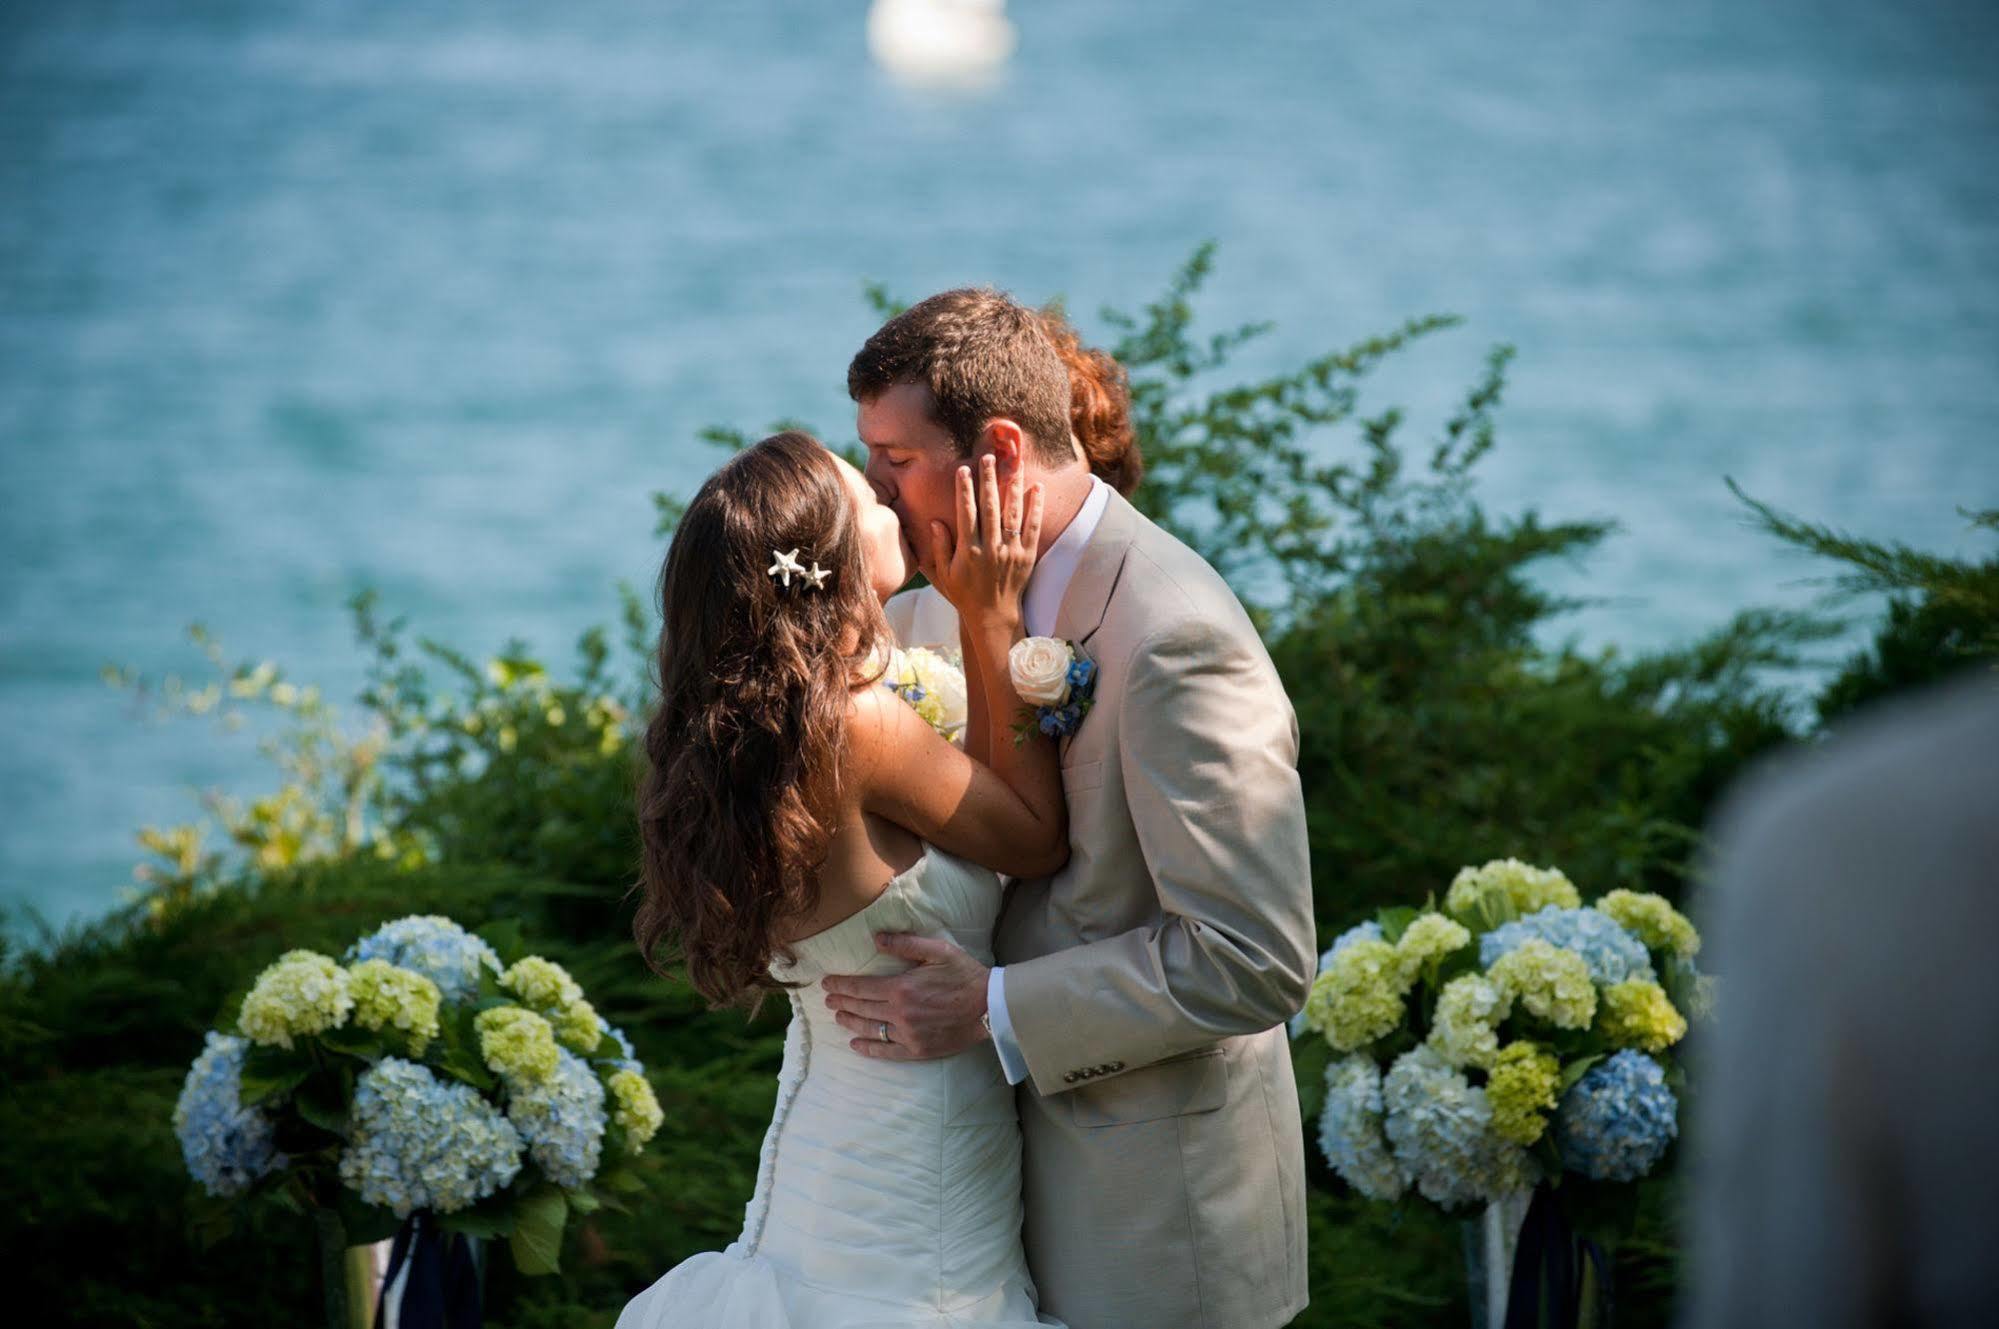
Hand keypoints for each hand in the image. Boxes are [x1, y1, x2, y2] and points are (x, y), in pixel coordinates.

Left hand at [820, 933, 991, 1060]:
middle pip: (862, 1008)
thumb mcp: (937, 950)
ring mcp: (908, 1035)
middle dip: (842, 1002)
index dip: (841, 985)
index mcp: (901, 989)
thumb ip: (905, 944)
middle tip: (828, 999)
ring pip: (870, 1029)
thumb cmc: (965, 975)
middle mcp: (900, 1014)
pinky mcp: (918, 1050)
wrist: (990, 1007)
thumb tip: (876, 938)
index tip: (827, 983)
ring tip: (838, 1016)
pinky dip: (868, 1048)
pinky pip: (886, 1051)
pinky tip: (855, 1044)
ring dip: (851, 1022)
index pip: (861, 988)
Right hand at [921, 454, 1041, 633]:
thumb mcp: (944, 574)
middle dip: (989, 480)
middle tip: (989, 457)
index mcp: (969, 551)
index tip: (964, 469)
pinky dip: (1036, 508)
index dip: (964, 490)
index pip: (966, 513)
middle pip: (990, 508)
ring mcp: (1011, 552)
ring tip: (1014, 463)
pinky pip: (1034, 528)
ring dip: (1013, 486)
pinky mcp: (1027, 556)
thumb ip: (940, 547)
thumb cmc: (964, 594)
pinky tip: (1037, 488)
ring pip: (1013, 513)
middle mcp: (991, 548)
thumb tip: (936, 521)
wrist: (993, 616)